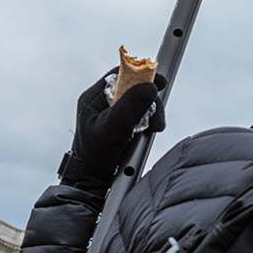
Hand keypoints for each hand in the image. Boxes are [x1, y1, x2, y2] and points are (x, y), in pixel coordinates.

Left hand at [58, 70, 165, 189]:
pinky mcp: (120, 121)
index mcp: (94, 97)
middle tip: (156, 120)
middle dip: (150, 102)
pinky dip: (147, 122)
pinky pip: (140, 113)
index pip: (121, 74)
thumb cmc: (96, 155)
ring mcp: (111, 111)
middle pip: (134, 88)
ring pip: (140, 101)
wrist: (93, 178)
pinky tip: (146, 132)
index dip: (142, 74)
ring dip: (151, 114)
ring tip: (152, 129)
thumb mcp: (113, 128)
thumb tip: (150, 86)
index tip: (160, 82)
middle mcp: (102, 101)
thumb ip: (130, 106)